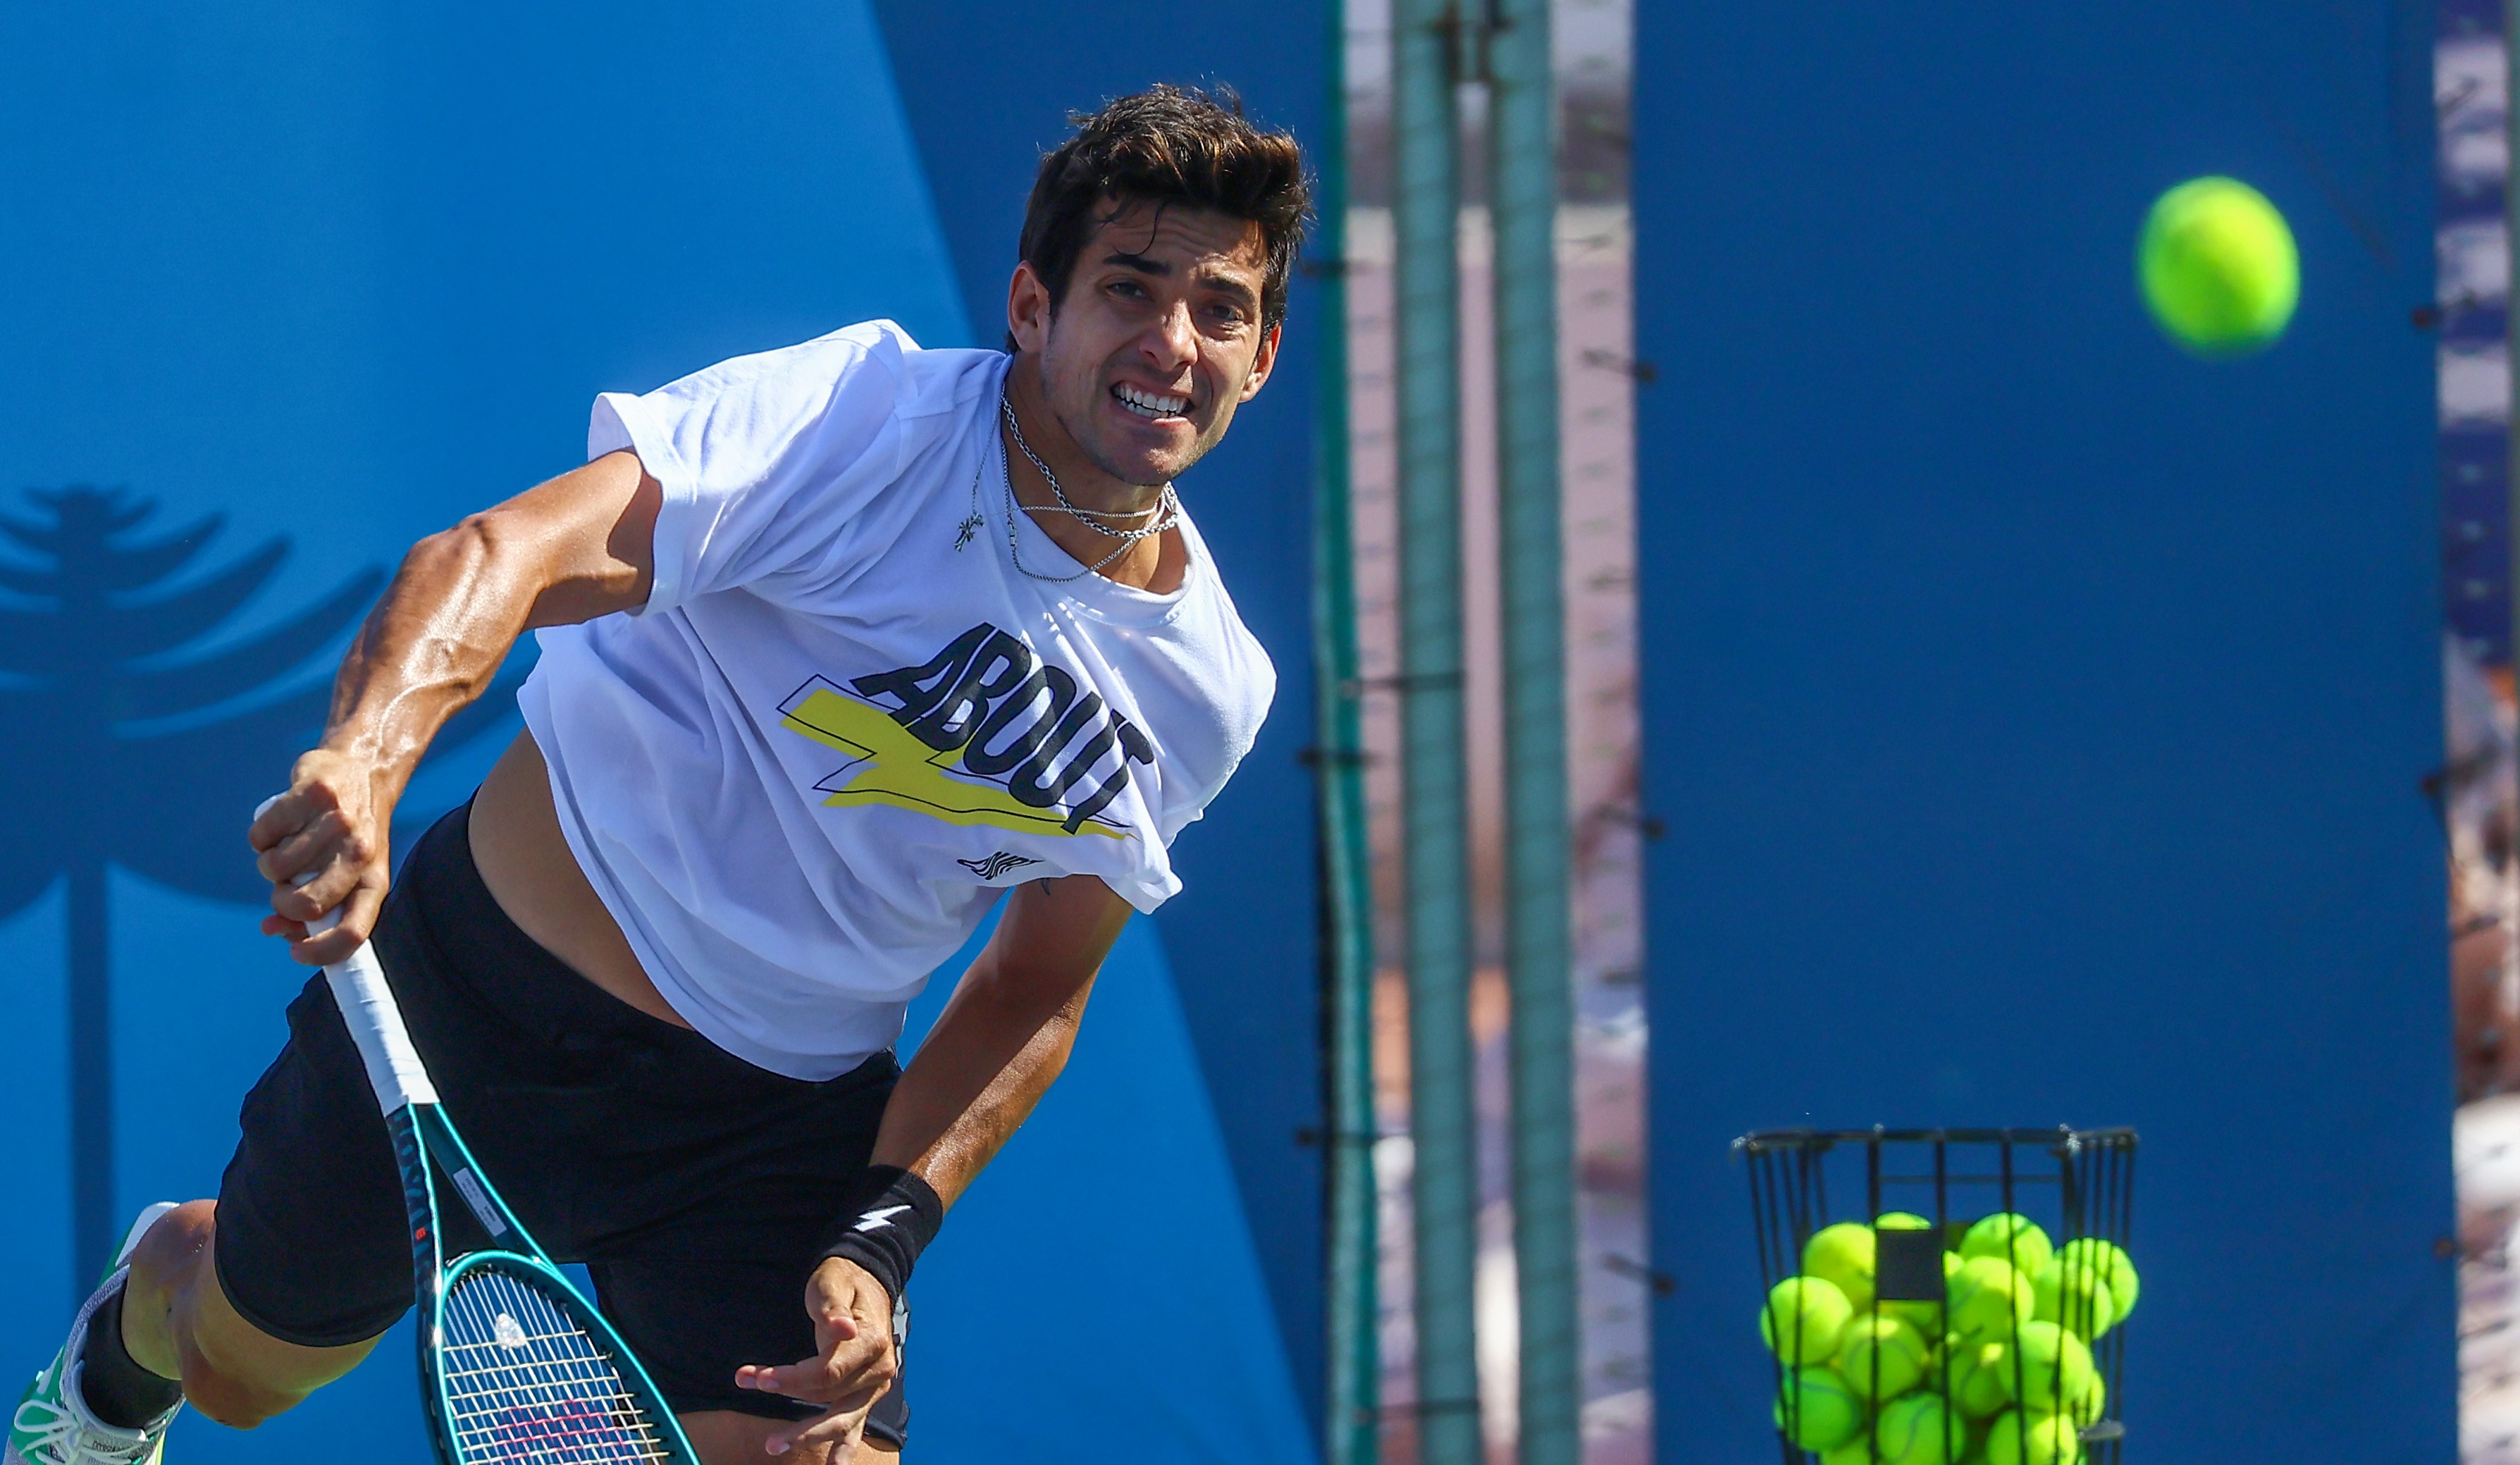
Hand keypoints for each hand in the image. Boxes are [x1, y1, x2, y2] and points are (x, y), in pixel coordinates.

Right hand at [249, 748, 393, 964]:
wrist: (364, 768)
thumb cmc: (350, 834)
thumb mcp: (348, 873)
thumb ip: (315, 907)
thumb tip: (272, 928)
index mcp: (374, 880)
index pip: (353, 932)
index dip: (320, 953)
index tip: (296, 952)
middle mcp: (361, 853)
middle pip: (306, 904)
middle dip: (282, 903)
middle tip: (285, 885)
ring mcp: (338, 822)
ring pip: (275, 868)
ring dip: (269, 864)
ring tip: (288, 846)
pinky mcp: (312, 795)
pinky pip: (261, 835)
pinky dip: (260, 836)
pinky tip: (279, 825)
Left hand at [733, 1258, 898, 1458]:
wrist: (866, 1283)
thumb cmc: (843, 1281)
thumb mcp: (833, 1283)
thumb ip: (833, 1307)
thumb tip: (843, 1328)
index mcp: (871, 1342)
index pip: (828, 1371)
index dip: (792, 1379)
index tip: (759, 1378)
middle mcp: (878, 1370)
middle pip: (828, 1396)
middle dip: (788, 1398)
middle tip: (753, 1394)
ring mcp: (874, 1387)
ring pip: (839, 1418)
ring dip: (807, 1434)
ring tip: (774, 1445)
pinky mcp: (865, 1396)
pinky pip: (854, 1426)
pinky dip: (843, 1448)